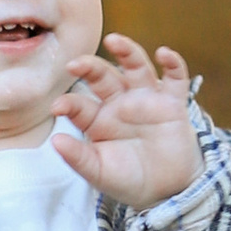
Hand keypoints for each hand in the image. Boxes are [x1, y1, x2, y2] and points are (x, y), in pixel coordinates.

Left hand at [53, 36, 203, 213]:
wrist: (168, 190)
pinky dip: (173, 64)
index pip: (80, 105)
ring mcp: (147, 100)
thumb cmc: (129, 179)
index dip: (69, 103)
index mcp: (98, 119)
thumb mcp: (100, 173)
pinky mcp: (173, 103)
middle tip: (75, 63)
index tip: (58, 107)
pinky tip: (164, 54)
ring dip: (127, 51)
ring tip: (115, 40)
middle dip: (90, 67)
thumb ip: (79, 158)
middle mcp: (120, 103)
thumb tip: (55, 142)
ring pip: (136, 67)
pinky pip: (175, 78)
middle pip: (103, 76)